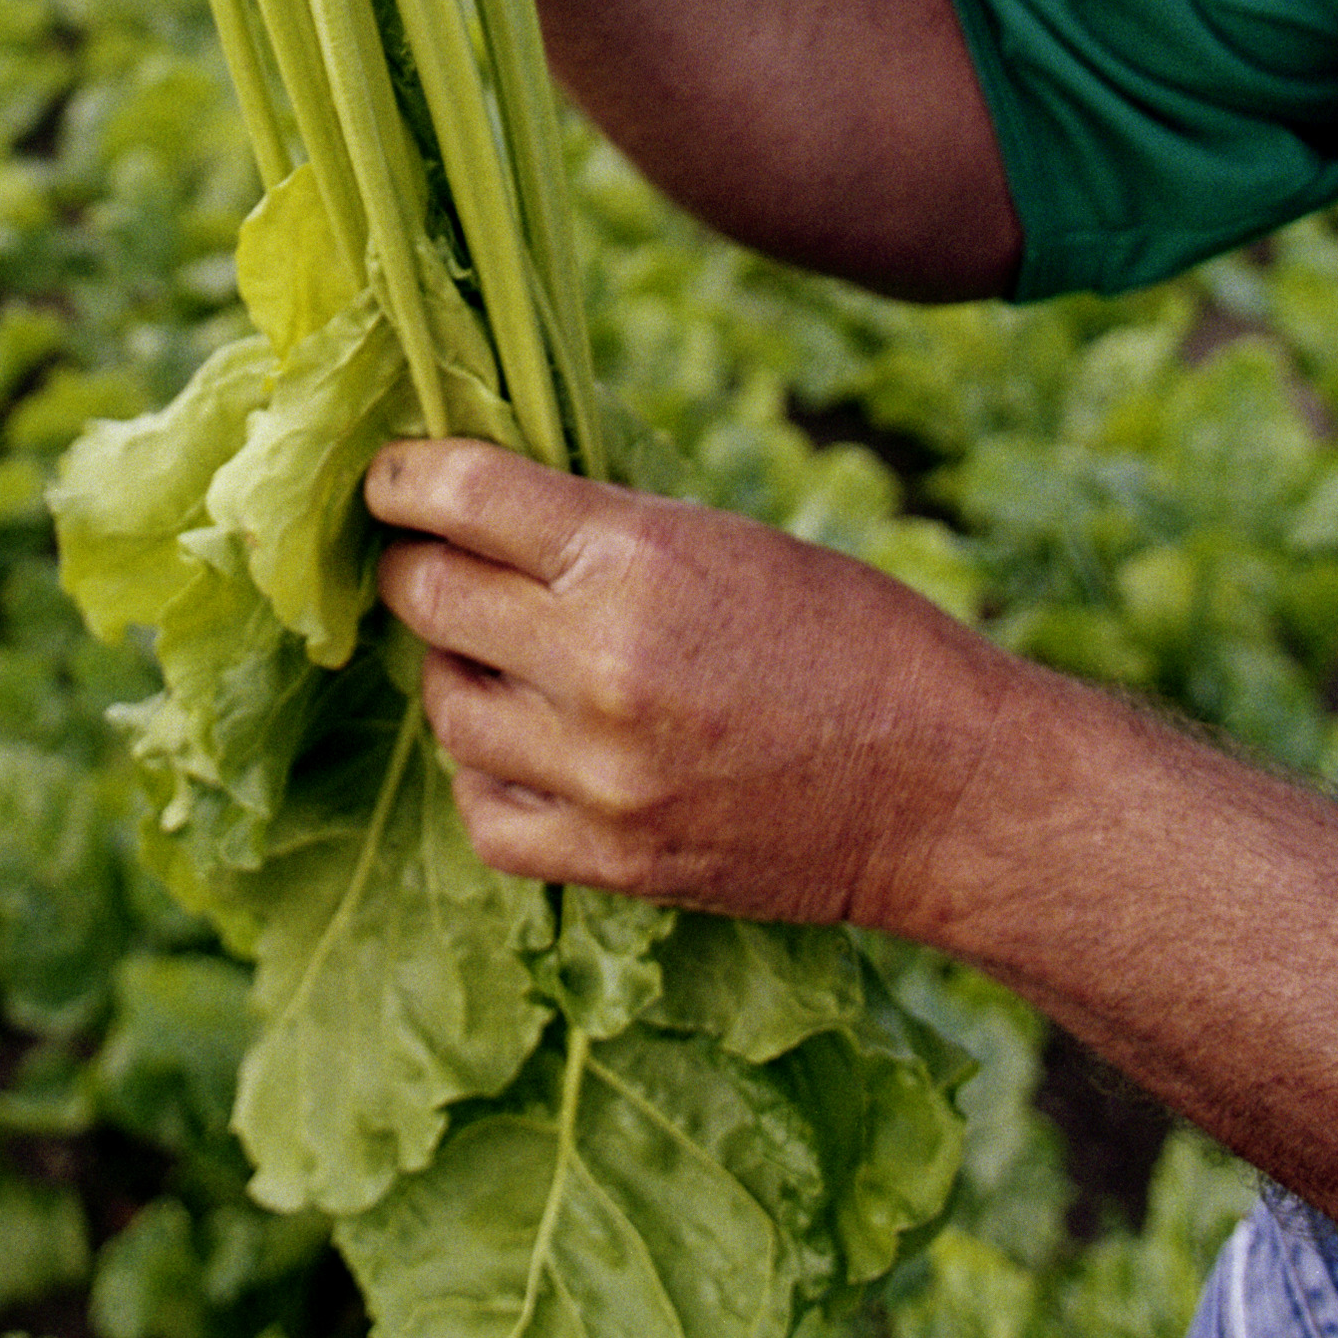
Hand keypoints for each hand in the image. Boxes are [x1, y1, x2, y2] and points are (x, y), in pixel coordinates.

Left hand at [365, 438, 1010, 927]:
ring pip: (444, 706)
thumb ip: (596, 529)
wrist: (949, 791)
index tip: (388, 481)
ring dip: (457, 674)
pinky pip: (483, 814)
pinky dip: (486, 776)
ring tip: (500, 660)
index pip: (456, 493)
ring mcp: (598, 772)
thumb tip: (475, 507)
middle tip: (432, 565)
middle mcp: (600, 662)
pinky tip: (521, 748)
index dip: (400, 478)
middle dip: (416, 570)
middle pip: (425, 598)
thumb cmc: (853, 639)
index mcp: (634, 555)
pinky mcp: (612, 859)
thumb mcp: (724, 539)